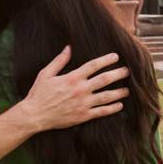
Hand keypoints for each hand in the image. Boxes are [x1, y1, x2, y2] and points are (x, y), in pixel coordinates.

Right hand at [12, 47, 129, 133]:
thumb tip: (68, 48)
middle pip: (104, 79)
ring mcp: (83, 104)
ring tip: (127, 90)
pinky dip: (112, 108)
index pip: (93, 65)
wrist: (35, 115)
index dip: (106, 60)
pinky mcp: (83, 116)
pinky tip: (119, 105)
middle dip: (118, 74)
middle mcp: (80, 90)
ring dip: (119, 92)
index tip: (116, 57)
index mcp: (72, 77)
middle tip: (127, 71)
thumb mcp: (46, 74)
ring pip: (106, 96)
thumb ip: (59, 61)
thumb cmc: (39, 94)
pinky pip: (101, 112)